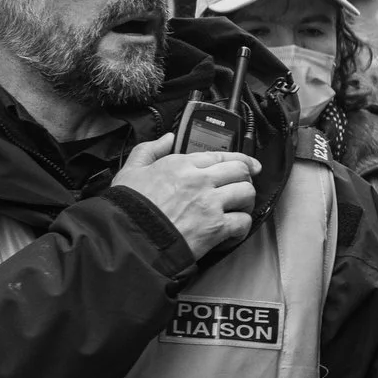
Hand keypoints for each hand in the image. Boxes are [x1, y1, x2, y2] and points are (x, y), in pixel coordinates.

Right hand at [111, 134, 256, 259]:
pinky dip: (242, 228)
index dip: (241, 160)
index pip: (222, 156)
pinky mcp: (216, 228)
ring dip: (246, 202)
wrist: (128, 238)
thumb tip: (167, 138)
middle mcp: (201, 180)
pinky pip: (243, 222)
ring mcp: (211, 203)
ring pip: (247, 194)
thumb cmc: (127, 208)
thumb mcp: (131, 171)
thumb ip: (149, 150)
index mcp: (182, 164)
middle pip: (241, 171)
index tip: (250, 166)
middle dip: (246, 179)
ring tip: (239, 209)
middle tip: (242, 189)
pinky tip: (233, 232)